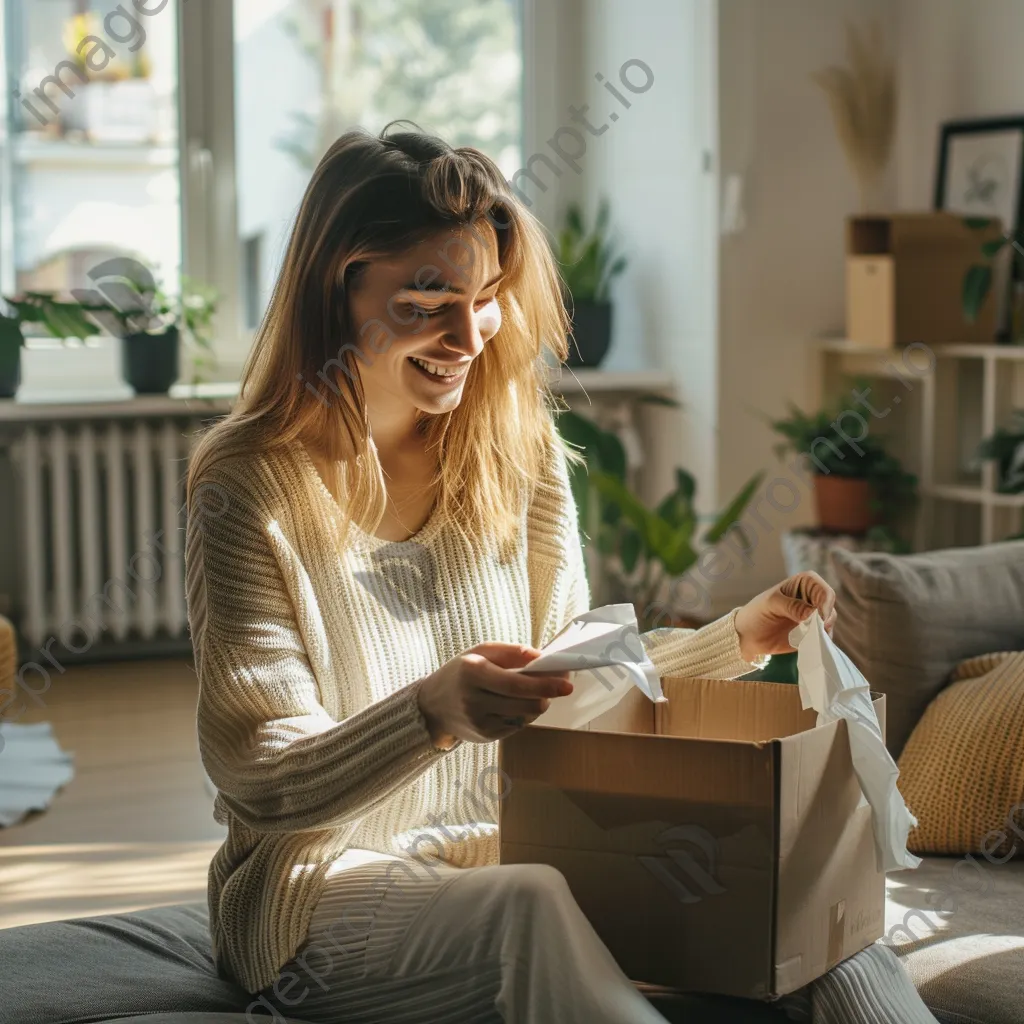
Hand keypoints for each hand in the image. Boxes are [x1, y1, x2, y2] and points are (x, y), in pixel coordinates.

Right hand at [416, 642, 573, 747]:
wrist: (432, 705)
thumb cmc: (461, 672)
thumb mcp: (481, 652)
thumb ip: (512, 652)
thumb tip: (542, 657)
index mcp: (472, 673)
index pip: (515, 684)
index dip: (543, 685)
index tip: (565, 683)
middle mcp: (473, 700)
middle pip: (524, 703)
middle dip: (547, 695)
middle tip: (559, 685)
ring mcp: (479, 722)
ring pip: (524, 717)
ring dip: (537, 704)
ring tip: (535, 692)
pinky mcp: (485, 736)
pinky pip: (517, 726)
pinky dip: (524, 714)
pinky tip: (518, 704)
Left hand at [734, 571, 836, 661]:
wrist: (747, 636)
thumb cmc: (756, 613)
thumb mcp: (770, 604)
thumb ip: (791, 606)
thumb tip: (812, 613)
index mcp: (804, 583)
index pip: (823, 590)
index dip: (826, 603)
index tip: (821, 618)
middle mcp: (812, 598)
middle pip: (829, 607)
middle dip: (826, 619)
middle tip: (816, 631)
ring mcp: (814, 616)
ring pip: (829, 623)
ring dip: (823, 632)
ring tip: (806, 637)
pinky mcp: (812, 632)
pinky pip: (824, 637)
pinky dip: (820, 641)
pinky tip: (809, 644)